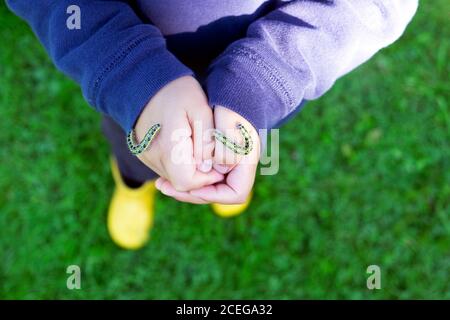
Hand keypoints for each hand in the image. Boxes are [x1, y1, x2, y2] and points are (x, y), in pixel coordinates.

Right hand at [134, 76, 222, 200]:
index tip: (218, 166)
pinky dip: (180, 166)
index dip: (206, 179)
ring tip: (203, 153)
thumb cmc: (177, 91)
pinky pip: (166, 170)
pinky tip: (189, 150)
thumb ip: (207, 139)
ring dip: (191, 172)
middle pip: (180, 185)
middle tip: (215, 162)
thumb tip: (209, 167)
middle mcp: (153, 157)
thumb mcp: (200, 108)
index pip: (188, 182)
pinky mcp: (144, 155)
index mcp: (168, 146)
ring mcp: (146, 157)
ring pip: (173, 180)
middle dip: (201, 179)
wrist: (145, 80)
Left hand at [156, 106, 260, 203]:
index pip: (236, 193)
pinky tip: (167, 173)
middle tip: (166, 188)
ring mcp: (228, 163)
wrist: (233, 87)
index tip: (191, 187)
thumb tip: (215, 171)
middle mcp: (239, 166)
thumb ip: (224, 145)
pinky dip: (186, 176)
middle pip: (219, 193)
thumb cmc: (230, 101)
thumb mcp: (227, 119)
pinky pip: (202, 175)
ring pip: (208, 185)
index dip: (214, 196)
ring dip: (186, 187)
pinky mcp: (216, 158)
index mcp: (247, 160)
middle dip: (193, 193)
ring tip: (162, 183)